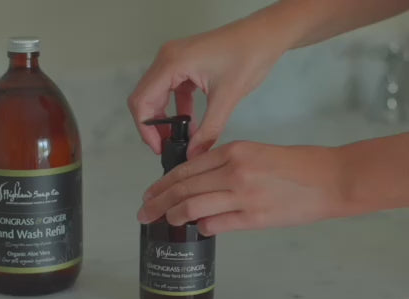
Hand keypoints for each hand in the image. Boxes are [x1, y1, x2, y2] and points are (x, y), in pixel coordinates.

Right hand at [127, 13, 291, 156]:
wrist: (266, 35)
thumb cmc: (249, 55)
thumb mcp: (227, 98)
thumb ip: (208, 130)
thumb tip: (194, 154)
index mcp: (172, 63)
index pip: (142, 101)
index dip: (146, 129)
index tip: (158, 148)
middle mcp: (167, 58)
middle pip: (144, 98)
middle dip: (152, 125)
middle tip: (166, 147)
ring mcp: (175, 59)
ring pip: (156, 94)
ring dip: (164, 118)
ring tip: (177, 139)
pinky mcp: (184, 63)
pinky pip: (171, 89)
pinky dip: (176, 108)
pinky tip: (190, 124)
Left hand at [136, 141, 345, 234]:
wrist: (332, 179)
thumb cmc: (299, 166)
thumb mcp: (258, 154)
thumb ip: (227, 166)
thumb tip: (199, 186)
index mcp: (234, 151)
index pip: (186, 168)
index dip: (163, 183)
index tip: (151, 193)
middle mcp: (234, 170)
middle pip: (183, 187)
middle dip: (158, 202)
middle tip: (144, 212)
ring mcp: (243, 195)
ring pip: (193, 206)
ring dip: (173, 216)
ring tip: (163, 222)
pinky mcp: (255, 217)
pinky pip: (217, 223)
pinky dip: (203, 226)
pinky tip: (198, 229)